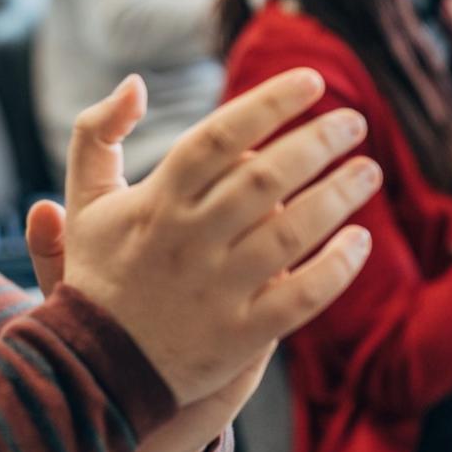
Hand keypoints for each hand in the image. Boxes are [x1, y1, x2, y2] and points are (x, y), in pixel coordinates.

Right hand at [26, 70, 379, 420]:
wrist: (94, 370)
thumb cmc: (100, 273)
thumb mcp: (84, 200)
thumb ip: (96, 133)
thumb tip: (135, 82)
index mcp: (156, 202)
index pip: (218, 136)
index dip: (269, 103)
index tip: (312, 82)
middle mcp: (189, 241)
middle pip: (264, 178)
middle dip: (318, 142)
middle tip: (354, 122)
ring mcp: (216, 290)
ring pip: (291, 233)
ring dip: (338, 196)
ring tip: (367, 171)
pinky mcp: (239, 336)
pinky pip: (300, 298)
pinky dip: (336, 268)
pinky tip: (360, 241)